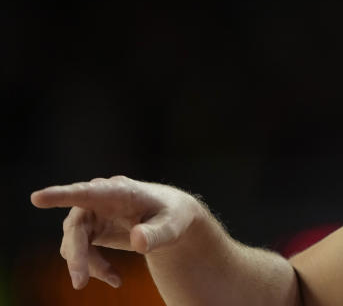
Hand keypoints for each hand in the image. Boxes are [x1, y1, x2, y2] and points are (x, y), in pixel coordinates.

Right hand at [31, 175, 201, 289]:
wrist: (171, 219)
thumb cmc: (173, 216)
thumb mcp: (173, 226)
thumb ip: (157, 233)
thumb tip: (138, 241)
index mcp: (120, 191)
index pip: (87, 192)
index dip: (62, 195)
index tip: (37, 198)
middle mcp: (100, 199)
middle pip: (76, 226)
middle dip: (77, 255)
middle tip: (80, 283)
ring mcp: (92, 214)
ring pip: (74, 242)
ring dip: (88, 264)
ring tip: (116, 279)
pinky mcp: (90, 228)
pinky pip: (80, 251)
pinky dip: (93, 267)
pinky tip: (115, 278)